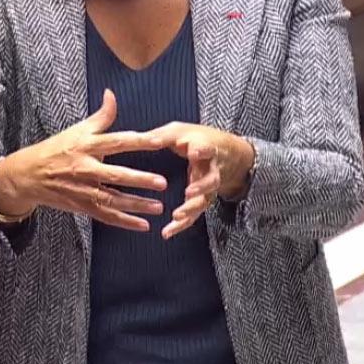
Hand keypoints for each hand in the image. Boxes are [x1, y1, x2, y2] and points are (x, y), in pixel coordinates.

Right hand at [0, 89, 169, 230]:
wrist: (29, 175)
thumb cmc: (56, 149)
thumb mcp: (77, 130)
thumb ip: (100, 116)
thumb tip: (112, 93)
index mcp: (86, 146)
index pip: (116, 142)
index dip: (138, 141)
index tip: (159, 141)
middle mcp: (86, 168)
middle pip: (116, 175)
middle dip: (139, 179)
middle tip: (162, 182)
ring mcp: (84, 189)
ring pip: (114, 199)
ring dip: (137, 204)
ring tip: (159, 206)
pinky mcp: (82, 206)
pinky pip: (106, 215)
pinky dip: (125, 222)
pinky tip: (143, 225)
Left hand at [148, 122, 255, 238]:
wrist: (224, 152)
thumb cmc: (195, 139)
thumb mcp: (179, 131)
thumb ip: (161, 136)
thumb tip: (139, 139)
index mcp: (205, 147)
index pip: (206, 148)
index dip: (202, 150)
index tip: (196, 152)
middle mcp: (211, 169)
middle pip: (211, 179)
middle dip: (201, 187)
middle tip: (189, 192)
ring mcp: (208, 187)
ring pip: (204, 200)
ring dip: (191, 209)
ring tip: (176, 216)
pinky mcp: (202, 199)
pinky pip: (194, 214)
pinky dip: (182, 224)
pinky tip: (167, 232)